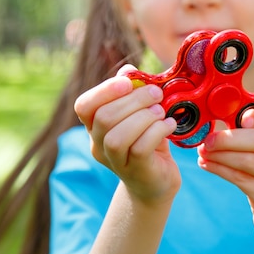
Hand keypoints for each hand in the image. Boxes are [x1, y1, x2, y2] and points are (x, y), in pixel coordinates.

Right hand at [74, 64, 179, 205]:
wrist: (157, 183)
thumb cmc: (148, 142)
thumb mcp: (140, 115)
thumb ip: (132, 93)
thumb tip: (129, 70)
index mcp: (95, 127)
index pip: (84, 106)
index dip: (105, 90)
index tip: (129, 82)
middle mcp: (99, 146)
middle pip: (104, 118)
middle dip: (134, 100)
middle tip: (157, 94)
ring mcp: (115, 161)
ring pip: (117, 136)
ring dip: (144, 117)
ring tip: (161, 112)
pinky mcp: (136, 171)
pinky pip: (140, 149)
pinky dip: (157, 132)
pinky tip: (169, 125)